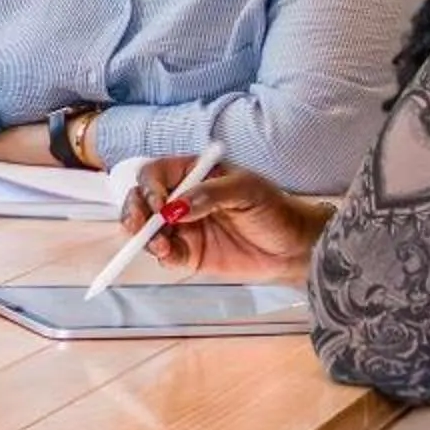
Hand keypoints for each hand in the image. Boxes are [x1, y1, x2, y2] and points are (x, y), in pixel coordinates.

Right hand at [121, 158, 326, 280]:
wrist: (295, 248)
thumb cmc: (276, 210)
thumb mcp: (247, 191)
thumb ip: (210, 195)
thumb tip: (176, 207)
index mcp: (193, 174)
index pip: (155, 174)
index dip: (149, 187)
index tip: (158, 203)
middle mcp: (182, 198)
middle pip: (141, 200)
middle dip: (135, 212)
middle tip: (141, 225)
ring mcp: (183, 227)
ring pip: (147, 229)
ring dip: (145, 236)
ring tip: (160, 244)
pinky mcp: (189, 254)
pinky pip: (164, 254)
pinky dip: (160, 255)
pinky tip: (168, 254)